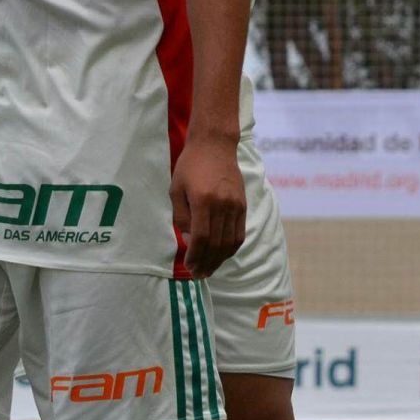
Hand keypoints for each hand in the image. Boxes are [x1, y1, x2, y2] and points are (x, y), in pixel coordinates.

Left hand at [171, 132, 244, 277]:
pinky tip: (222, 254)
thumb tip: (189, 240)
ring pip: (230, 241)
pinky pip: (239, 233)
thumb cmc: (190, 166)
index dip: (196, 256)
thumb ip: (181, 217)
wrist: (215, 145)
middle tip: (198, 275)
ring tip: (209, 269)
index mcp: (203, 200)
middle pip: (217, 244)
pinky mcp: (242, 204)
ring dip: (220, 259)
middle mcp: (222, 204)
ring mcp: (235, 205)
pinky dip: (231, 248)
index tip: (189, 266)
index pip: (202, 238)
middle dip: (207, 263)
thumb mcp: (176, 190)